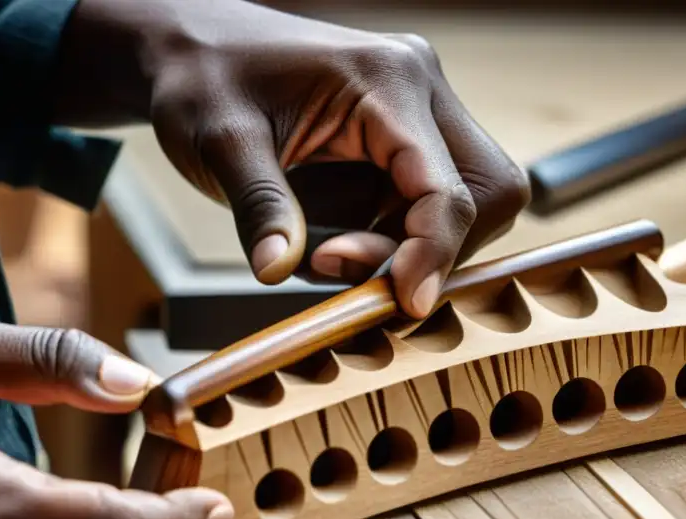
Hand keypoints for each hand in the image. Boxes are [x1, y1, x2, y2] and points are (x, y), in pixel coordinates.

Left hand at [144, 3, 530, 316]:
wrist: (196, 48)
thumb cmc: (205, 78)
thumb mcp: (218, 141)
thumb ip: (257, 206)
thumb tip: (277, 271)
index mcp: (387, 80)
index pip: (448, 186)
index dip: (435, 253)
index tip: (405, 304)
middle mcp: (422, 92)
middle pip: (488, 194)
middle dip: (435, 250)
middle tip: (343, 266)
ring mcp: (422, 115)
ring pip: (468, 207)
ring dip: (410, 250)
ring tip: (326, 252)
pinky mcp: (409, 141)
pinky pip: (432, 207)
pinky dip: (395, 241)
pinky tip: (335, 240)